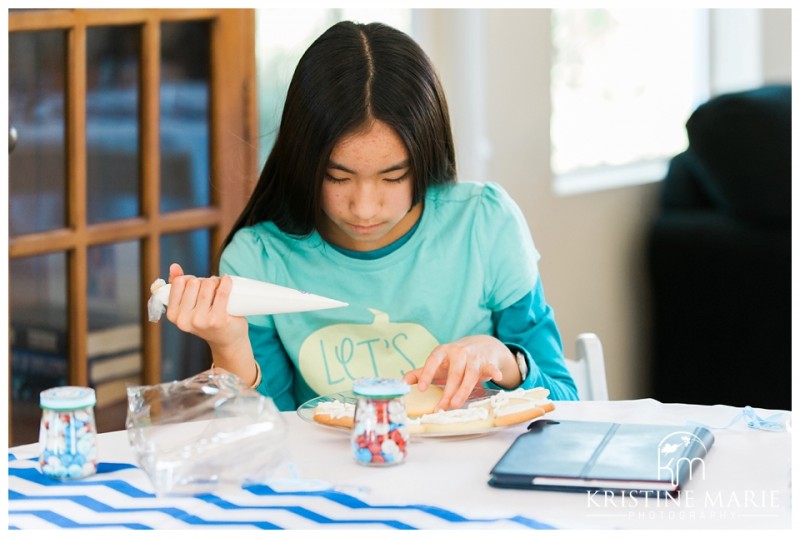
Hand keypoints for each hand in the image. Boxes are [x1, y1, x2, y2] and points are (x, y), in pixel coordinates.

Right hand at [165, 263, 246, 345]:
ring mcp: (201, 321)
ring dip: (216, 281)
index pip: (179, 283)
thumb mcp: (188, 306)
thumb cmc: (207, 320)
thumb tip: (174, 266)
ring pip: (207, 285)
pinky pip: (222, 292)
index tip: (197, 284)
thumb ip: (178, 287)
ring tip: (220, 288)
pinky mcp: (218, 320)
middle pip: (194, 283)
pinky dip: (226, 282)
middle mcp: (184, 320)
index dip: (189, 279)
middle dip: (204, 281)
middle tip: (211, 289)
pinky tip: (227, 280)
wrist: (227, 341)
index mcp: (173, 315)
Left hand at [402, 335, 520, 410]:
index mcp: (443, 352)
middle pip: (453, 373)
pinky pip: (490, 367)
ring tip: (455, 404)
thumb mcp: (438, 363)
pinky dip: (493, 372)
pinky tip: (496, 377)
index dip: (427, 374)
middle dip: (447, 391)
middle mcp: (458, 352)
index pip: (433, 361)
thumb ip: (420, 373)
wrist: (482, 344)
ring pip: (469, 374)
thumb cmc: (455, 358)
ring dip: (463, 390)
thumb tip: (401, 383)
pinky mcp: (487, 361)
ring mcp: (474, 356)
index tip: (422, 389)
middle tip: (441, 408)